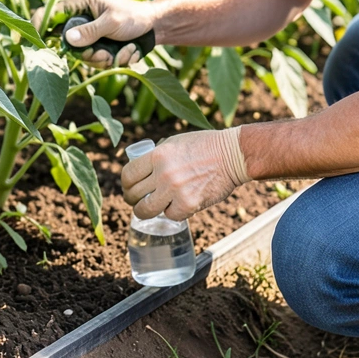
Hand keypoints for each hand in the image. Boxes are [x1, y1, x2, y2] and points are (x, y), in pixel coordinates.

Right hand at [30, 0, 156, 68]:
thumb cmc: (134, 16)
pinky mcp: (96, 44)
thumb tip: (67, 40)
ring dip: (100, 58)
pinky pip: (93, 59)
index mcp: (81, 3)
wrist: (155, 26)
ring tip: (120, 51)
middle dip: (86, 53)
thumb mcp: (112, 22)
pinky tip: (124, 52)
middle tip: (104, 53)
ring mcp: (89, 33)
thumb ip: (90, 31)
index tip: (30, 42)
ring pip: (81, 54)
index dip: (38, 26)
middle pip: (67, 42)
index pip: (50, 12)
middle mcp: (81, 18)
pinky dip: (109, 60)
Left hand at [120, 127, 250, 220]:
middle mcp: (163, 172)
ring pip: (146, 210)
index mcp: (157, 154)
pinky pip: (170, 215)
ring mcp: (175, 190)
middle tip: (137, 201)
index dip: (125, 184)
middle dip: (132, 200)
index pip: (128, 175)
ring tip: (149, 209)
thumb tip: (141, 170)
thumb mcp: (175, 142)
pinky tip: (179, 205)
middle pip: (133, 195)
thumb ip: (157, 156)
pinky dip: (173, 213)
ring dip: (145, 212)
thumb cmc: (205, 146)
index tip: (129, 188)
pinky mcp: (188, 204)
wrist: (232, 154)